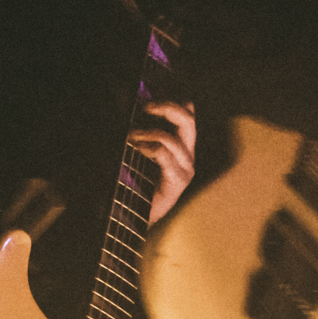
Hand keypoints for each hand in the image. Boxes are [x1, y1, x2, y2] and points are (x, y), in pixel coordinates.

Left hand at [129, 101, 196, 222]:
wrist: (134, 220)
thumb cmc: (134, 185)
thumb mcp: (137, 151)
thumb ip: (139, 129)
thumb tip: (128, 102)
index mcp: (182, 146)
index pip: (188, 113)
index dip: (171, 100)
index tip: (147, 99)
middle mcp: (188, 155)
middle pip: (188, 119)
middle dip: (166, 107)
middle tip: (144, 106)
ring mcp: (185, 169)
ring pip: (172, 138)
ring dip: (147, 133)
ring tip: (131, 136)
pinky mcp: (177, 182)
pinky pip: (164, 155)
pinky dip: (147, 147)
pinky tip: (136, 148)